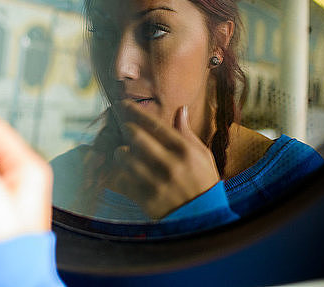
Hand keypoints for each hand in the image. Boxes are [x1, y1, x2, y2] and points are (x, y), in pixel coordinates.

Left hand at [109, 101, 219, 218]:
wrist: (204, 219)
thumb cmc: (204, 183)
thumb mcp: (202, 156)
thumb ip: (187, 133)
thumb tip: (181, 109)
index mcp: (185, 151)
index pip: (154, 124)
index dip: (135, 112)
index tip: (123, 104)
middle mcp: (170, 165)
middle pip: (136, 137)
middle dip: (126, 129)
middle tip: (124, 129)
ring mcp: (157, 183)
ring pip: (125, 158)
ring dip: (121, 153)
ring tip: (124, 153)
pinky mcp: (146, 200)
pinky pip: (123, 180)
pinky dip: (119, 174)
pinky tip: (123, 172)